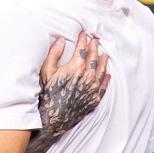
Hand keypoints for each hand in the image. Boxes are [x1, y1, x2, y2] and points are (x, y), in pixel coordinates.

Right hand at [18, 32, 110, 152]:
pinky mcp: (94, 99)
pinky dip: (106, 79)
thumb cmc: (47, 94)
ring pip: (101, 70)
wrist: (52, 118)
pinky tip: (107, 74)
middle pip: (94, 58)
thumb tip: (61, 40)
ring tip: (105, 54)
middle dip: (95, 47)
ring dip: (103, 61)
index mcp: (76, 67)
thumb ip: (54, 54)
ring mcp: (93, 88)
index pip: (83, 49)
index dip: (83, 40)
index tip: (84, 34)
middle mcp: (88, 76)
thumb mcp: (46, 71)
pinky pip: (103, 87)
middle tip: (96, 40)